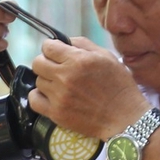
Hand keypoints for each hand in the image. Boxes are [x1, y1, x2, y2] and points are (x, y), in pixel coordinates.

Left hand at [29, 38, 147, 139]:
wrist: (125, 118)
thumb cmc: (119, 86)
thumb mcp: (106, 56)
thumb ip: (83, 44)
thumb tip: (63, 42)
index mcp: (78, 60)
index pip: (48, 47)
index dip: (52, 48)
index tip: (57, 53)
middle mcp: (66, 77)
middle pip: (38, 63)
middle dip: (46, 63)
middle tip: (57, 69)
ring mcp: (59, 96)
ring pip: (38, 81)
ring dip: (47, 81)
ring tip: (61, 86)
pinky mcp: (56, 113)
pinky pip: (34, 100)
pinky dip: (39, 97)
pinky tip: (51, 96)